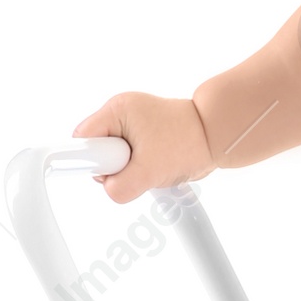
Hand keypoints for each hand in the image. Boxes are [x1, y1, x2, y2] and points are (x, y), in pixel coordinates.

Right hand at [71, 93, 213, 205]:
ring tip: (153, 165)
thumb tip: (109, 190)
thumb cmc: (190, 141)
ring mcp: (130, 125)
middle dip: (114, 167)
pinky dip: (138, 168)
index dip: (91, 159)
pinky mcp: (141, 137)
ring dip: (129, 169)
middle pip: (95, 150)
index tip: (100, 170)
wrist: (218, 137)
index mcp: (117, 110)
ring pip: (111, 158)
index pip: (83, 138)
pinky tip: (154, 166)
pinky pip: (126, 159)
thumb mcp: (150, 170)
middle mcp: (121, 114)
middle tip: (140, 167)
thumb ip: (121, 186)